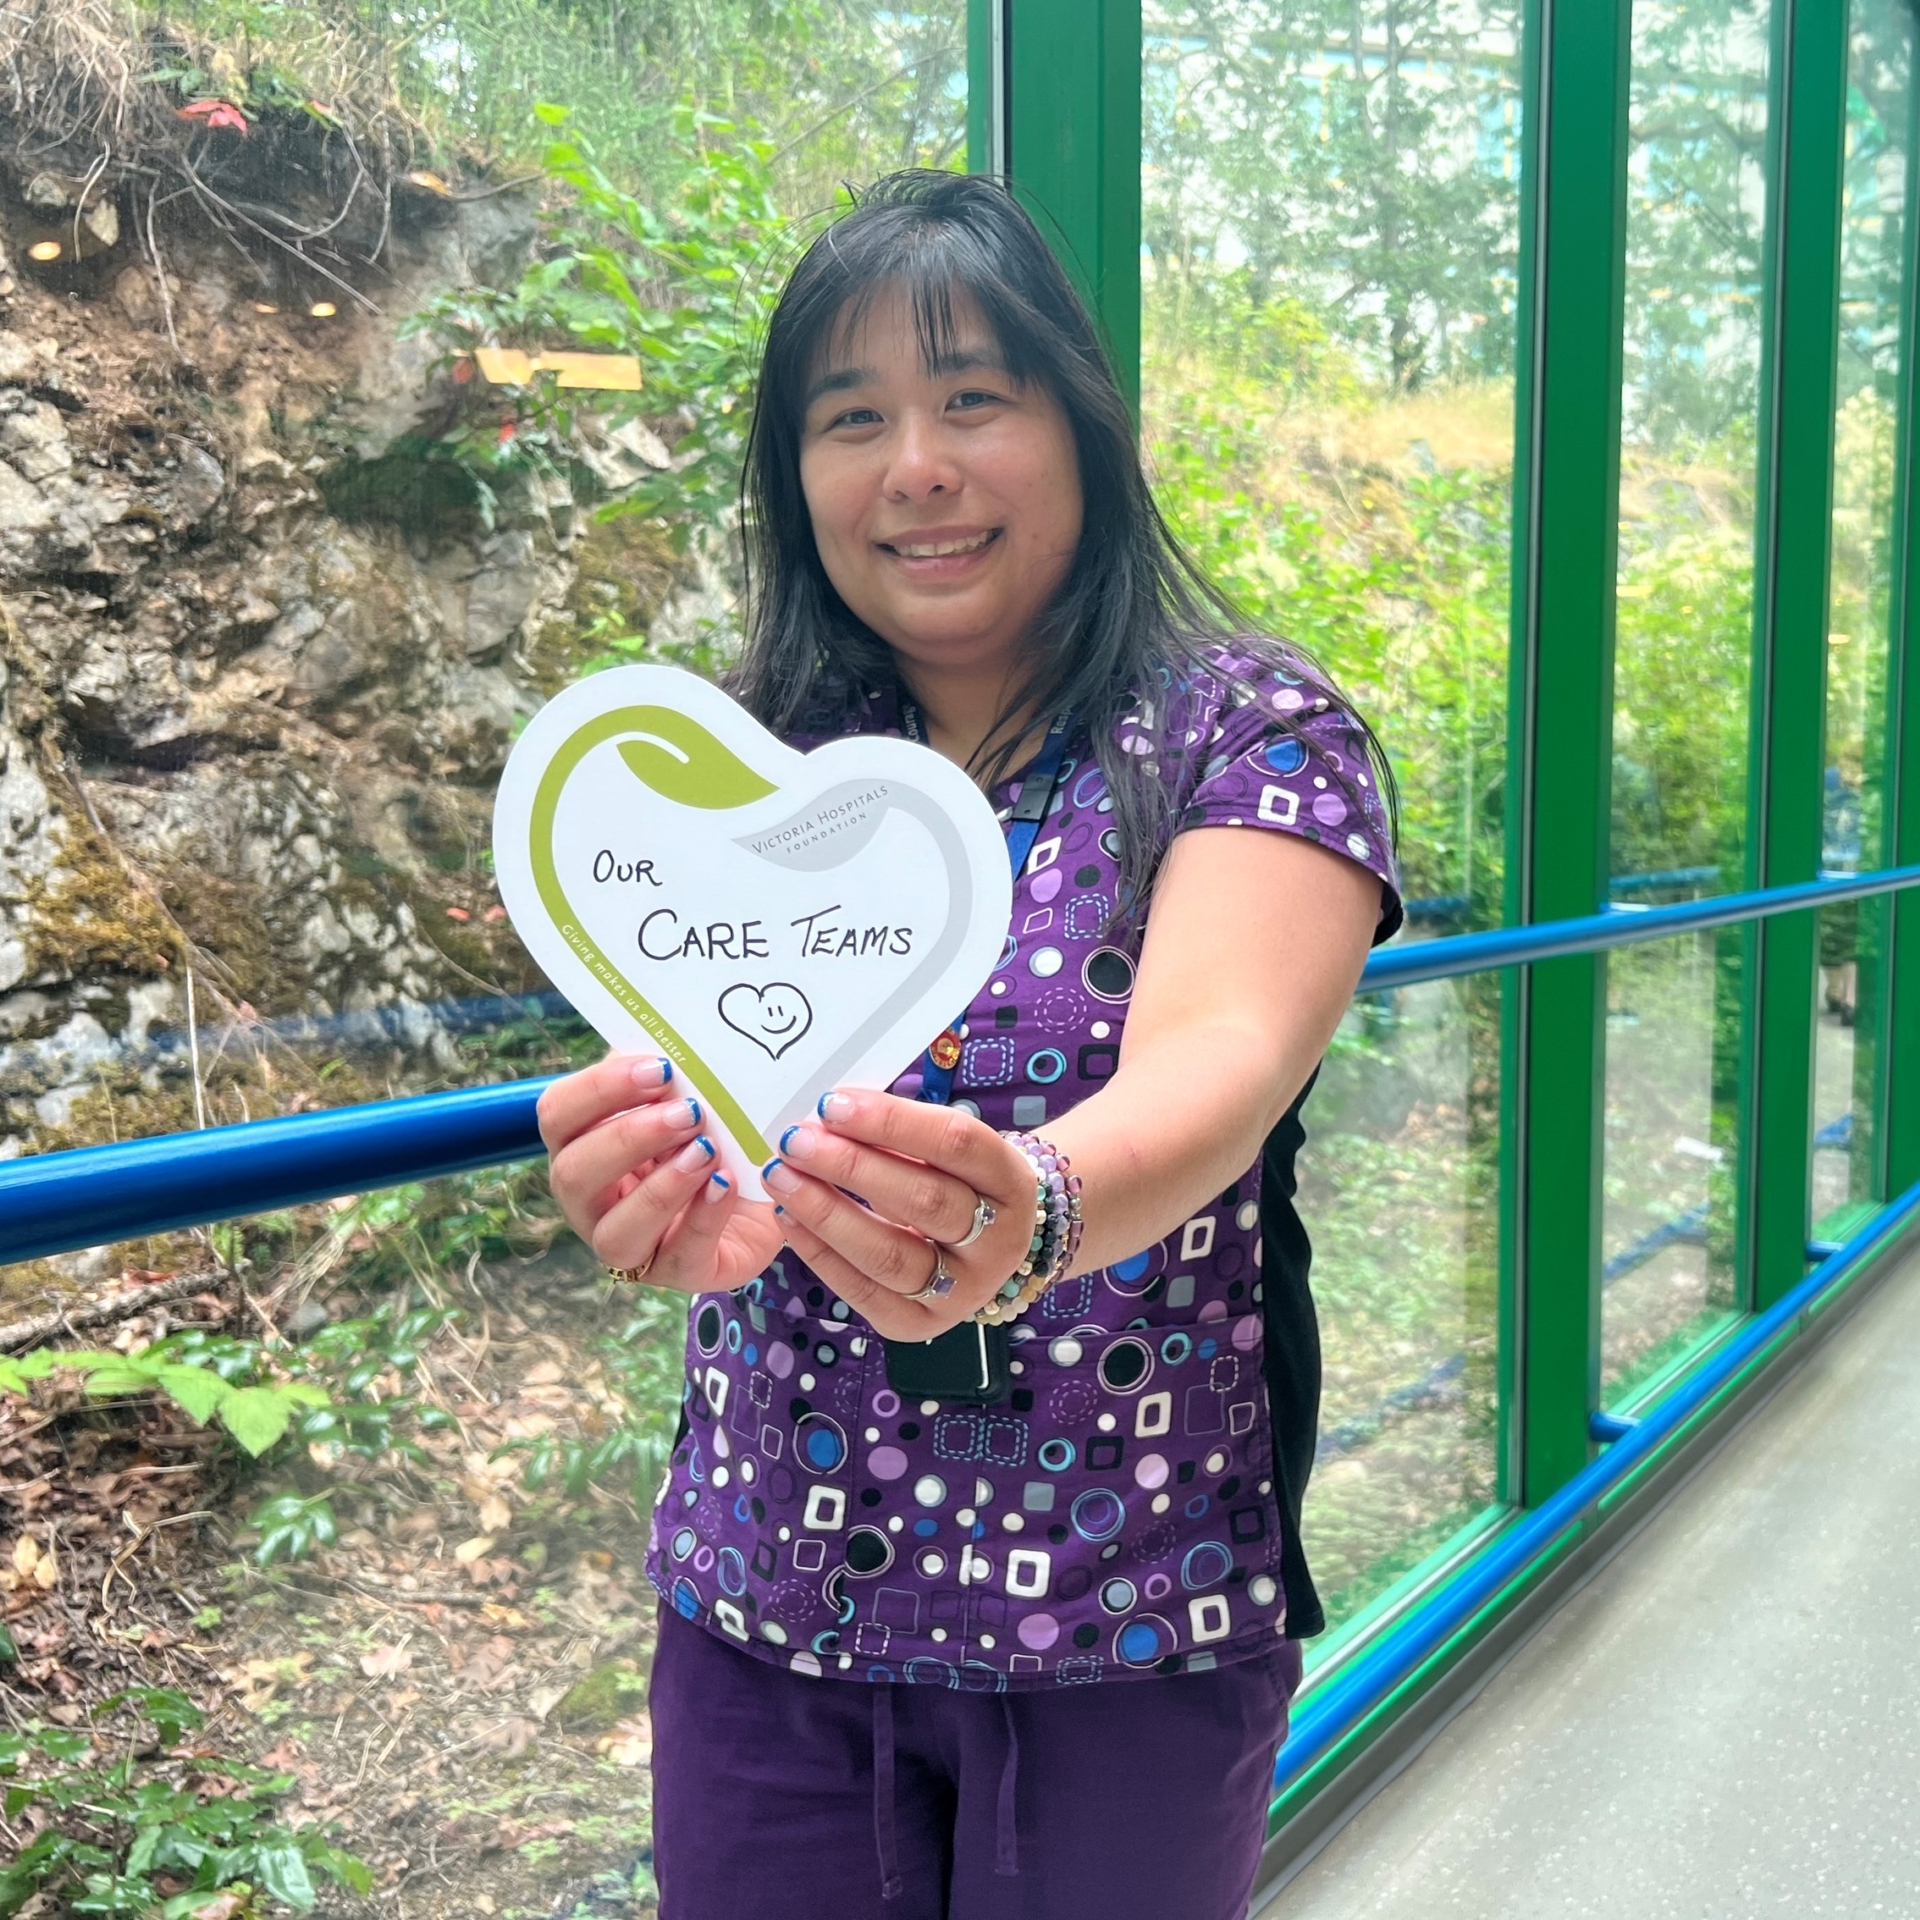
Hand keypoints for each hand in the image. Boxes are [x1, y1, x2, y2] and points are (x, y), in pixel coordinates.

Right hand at [538, 1053, 782, 1292]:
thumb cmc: (715, 1134)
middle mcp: (591, 1202)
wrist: (775, 1189)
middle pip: (573, 1174)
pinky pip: (679, 1255)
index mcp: (582, 1145)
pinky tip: (726, 1183)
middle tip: (688, 1112)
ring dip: (662, 1187)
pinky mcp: (678, 1273)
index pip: (558, 1114)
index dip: (600, 1089)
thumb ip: (669, 1078)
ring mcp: (630, 1246)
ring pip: (615, 1232)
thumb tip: (666, 1046)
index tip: (659, 1069)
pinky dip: (704, 1216)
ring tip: (707, 1150)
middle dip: (629, 1139)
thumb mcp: (690, 1099)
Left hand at [762, 1089, 1039, 1340]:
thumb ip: (900, 1131)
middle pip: (923, 1201)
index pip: (955, 1143)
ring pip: (890, 1255)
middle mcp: (999, 1243)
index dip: (892, 1121)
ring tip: (781, 1178)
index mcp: (1012, 1182)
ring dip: (826, 1213)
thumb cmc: (955, 1180)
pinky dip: (819, 1254)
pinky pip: (865, 1292)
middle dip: (851, 1166)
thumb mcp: (948, 1148)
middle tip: (796, 1141)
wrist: (985, 1247)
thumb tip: (827, 1115)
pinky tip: (788, 1219)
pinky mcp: (921, 1325)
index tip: (833, 1104)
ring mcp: (963, 1292)